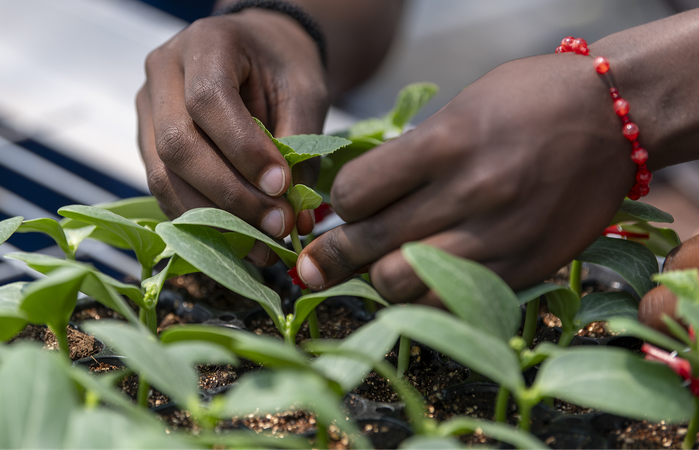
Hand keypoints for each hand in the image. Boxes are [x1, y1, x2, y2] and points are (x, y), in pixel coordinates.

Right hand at [137, 8, 327, 265]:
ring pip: (163, 176)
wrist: (259, 53)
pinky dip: (200, 219)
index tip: (281, 185)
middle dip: (228, 195)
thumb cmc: (283, 68)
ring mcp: (147, 109)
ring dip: (212, 218)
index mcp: (205, 43)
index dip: (242, 150)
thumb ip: (299, 145)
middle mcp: (163, 73)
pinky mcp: (147, 143)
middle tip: (276, 225)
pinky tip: (237, 238)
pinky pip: (164, 190)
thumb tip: (294, 217)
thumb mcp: (304, 92)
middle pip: (177, 145)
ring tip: (260, 244)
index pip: (207, 101)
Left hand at [297, 53, 638, 303]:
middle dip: (333, 254)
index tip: (346, 205)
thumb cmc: (529, 103)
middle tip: (316, 262)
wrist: (615, 119)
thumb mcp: (460, 109)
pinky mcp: (521, 268)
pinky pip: (448, 303)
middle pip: (367, 243)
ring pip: (399, 284)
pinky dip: (424, 298)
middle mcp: (468, 192)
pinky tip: (422, 283)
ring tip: (382, 266)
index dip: (339, 202)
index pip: (354, 192)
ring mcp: (496, 236)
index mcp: (446, 143)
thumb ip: (409, 158)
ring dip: (379, 278)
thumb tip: (355, 203)